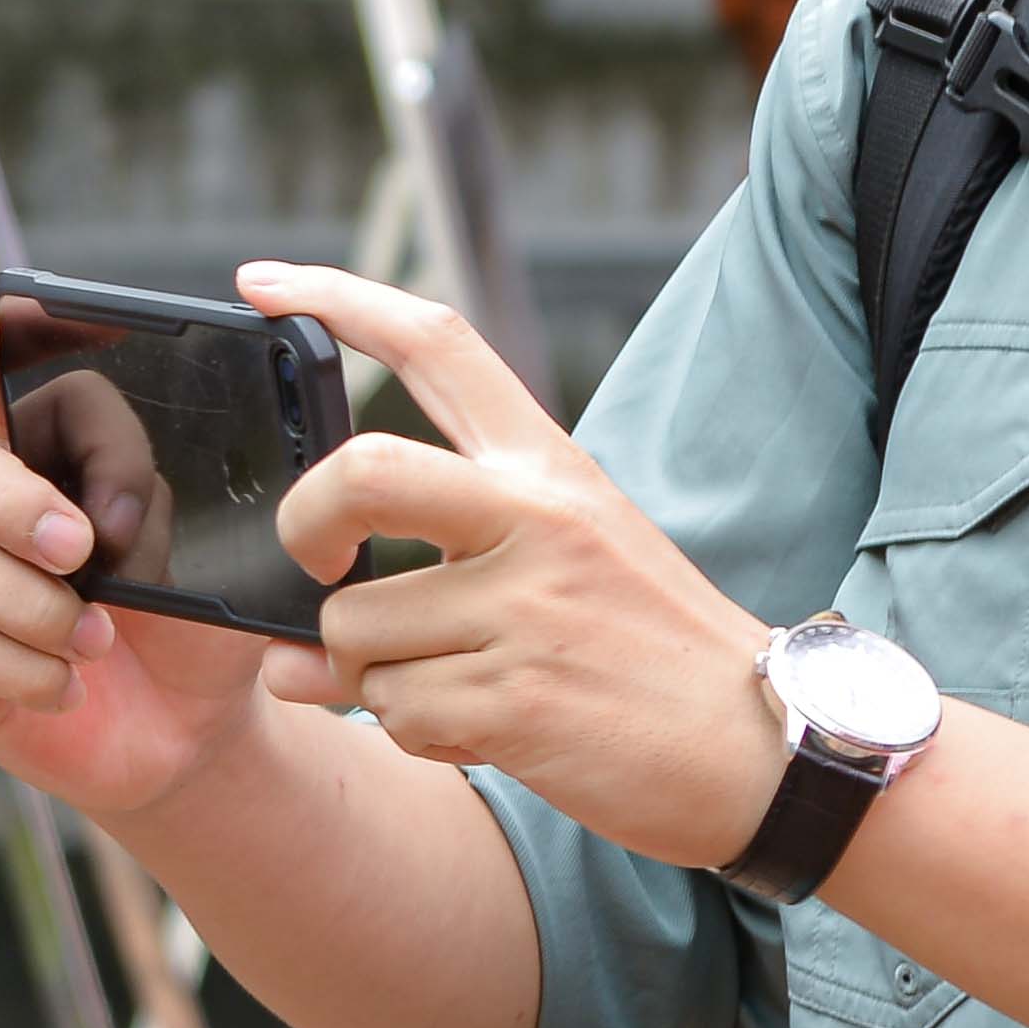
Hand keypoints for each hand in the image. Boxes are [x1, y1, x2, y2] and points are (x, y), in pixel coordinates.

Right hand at [0, 300, 278, 823]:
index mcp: (42, 446)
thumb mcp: (206, 546)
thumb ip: (148, 503)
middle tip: (78, 549)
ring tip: (99, 639)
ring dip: (33, 603)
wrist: (191, 728)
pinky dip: (29, 669)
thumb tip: (104, 517)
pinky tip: (71, 686)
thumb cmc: (194, 622)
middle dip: (1, 494)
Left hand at [243, 264, 790, 870]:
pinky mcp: (519, 701)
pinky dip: (415, 734)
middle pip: (358, 471)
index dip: (335, 300)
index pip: (435, 343)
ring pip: (355, 631)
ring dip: (373, 678)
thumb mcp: (575, 554)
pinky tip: (481, 731)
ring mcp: (529, 608)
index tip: (263, 282)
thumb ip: (440, 569)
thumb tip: (289, 647)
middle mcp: (537, 519)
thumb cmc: (651, 651)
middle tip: (319, 568)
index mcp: (548, 467)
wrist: (766, 745)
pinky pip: (395, 715)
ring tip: (454, 686)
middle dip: (304, 528)